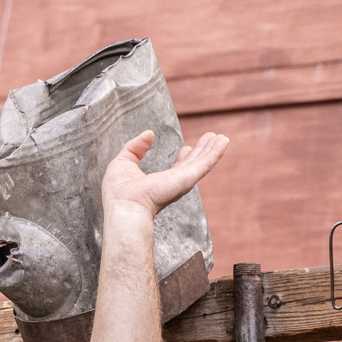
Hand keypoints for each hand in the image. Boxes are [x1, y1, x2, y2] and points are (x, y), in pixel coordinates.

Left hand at [99, 127, 229, 227]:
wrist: (124, 207)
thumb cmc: (118, 193)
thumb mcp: (122, 163)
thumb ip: (135, 148)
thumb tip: (149, 134)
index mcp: (158, 185)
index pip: (175, 171)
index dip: (182, 159)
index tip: (186, 148)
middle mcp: (172, 185)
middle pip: (192, 166)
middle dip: (202, 153)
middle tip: (211, 139)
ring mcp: (181, 183)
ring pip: (202, 163)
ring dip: (212, 150)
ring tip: (222, 138)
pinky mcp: (186, 179)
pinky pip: (205, 164)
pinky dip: (215, 152)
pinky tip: (223, 142)